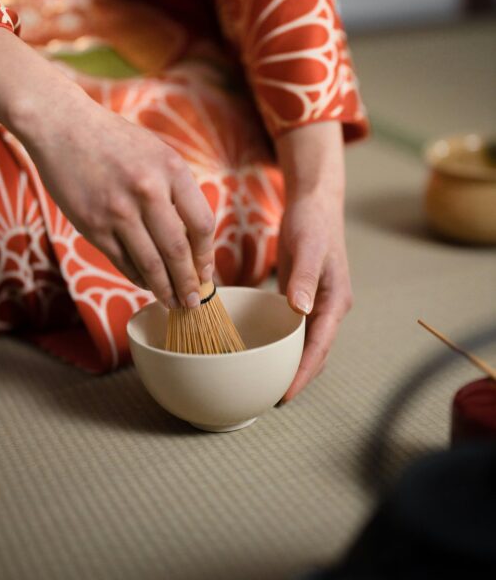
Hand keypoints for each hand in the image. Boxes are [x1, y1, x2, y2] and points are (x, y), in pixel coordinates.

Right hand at [0, 27, 214, 307]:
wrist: (63, 127)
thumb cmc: (115, 141)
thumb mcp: (158, 153)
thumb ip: (177, 190)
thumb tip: (194, 241)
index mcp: (171, 169)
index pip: (201, 223)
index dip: (207, 255)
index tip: (207, 273)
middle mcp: (148, 190)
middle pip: (178, 250)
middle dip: (189, 282)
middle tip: (194, 302)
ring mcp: (118, 210)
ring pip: (150, 262)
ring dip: (164, 288)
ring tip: (173, 302)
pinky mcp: (92, 224)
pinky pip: (122, 260)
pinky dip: (136, 276)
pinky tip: (145, 284)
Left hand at [275, 122, 351, 401]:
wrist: (314, 202)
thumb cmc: (312, 223)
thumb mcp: (308, 247)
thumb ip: (304, 278)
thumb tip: (302, 311)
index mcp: (335, 300)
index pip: (320, 346)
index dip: (304, 373)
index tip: (286, 394)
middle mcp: (329, 307)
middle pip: (316, 352)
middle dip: (298, 376)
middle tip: (271, 398)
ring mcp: (317, 303)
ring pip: (306, 343)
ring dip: (291, 363)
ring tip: (266, 383)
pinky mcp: (303, 297)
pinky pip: (295, 328)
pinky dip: (283, 343)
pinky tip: (264, 350)